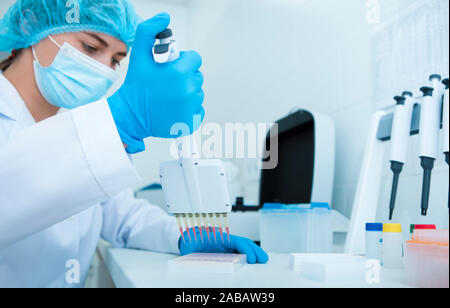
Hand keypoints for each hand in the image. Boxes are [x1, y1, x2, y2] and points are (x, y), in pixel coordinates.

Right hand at [108, 12, 204, 153]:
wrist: (130, 116)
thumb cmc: (135, 88)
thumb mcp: (139, 56)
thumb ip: (149, 32)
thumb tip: (164, 18)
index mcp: (179, 73)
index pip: (195, 59)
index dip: (184, 61)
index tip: (173, 67)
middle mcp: (188, 91)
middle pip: (197, 76)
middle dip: (184, 77)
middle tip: (167, 83)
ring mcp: (191, 108)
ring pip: (198, 93)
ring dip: (187, 93)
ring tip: (169, 96)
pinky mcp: (191, 122)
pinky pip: (198, 110)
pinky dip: (189, 109)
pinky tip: (174, 108)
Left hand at [179, 228, 268, 263]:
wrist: (187, 238)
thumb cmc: (189, 240)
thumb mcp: (189, 245)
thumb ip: (192, 250)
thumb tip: (194, 256)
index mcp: (217, 237)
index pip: (236, 241)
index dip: (245, 249)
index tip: (251, 258)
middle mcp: (224, 240)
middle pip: (243, 242)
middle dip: (254, 250)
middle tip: (263, 259)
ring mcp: (226, 245)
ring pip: (243, 246)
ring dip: (253, 252)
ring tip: (261, 259)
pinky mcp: (226, 250)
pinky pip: (239, 250)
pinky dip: (247, 254)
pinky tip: (252, 260)